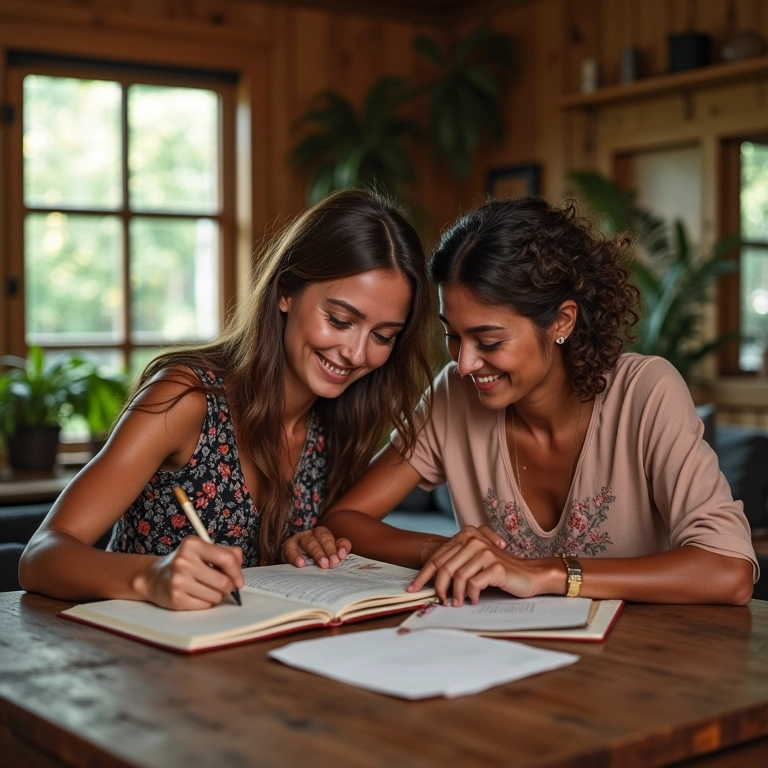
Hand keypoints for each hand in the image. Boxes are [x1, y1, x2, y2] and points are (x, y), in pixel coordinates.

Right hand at [136, 536, 243, 609]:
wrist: (154, 577)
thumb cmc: (184, 563)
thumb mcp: (202, 550)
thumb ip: (224, 551)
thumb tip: (240, 559)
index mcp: (193, 544)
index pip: (226, 558)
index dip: (237, 572)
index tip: (239, 580)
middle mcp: (183, 560)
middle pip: (223, 581)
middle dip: (228, 587)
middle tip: (223, 586)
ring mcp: (178, 580)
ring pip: (216, 595)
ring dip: (217, 595)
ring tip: (207, 588)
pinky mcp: (176, 598)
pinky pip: (205, 605)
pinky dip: (207, 602)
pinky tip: (197, 595)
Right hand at [281, 526, 350, 567]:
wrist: (291, 558)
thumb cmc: (312, 558)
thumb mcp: (325, 556)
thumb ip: (336, 555)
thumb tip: (342, 559)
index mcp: (323, 534)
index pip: (335, 539)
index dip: (340, 547)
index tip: (342, 557)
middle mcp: (312, 534)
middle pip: (323, 538)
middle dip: (330, 550)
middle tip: (334, 562)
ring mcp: (299, 539)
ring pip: (310, 542)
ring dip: (317, 553)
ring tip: (323, 564)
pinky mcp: (287, 547)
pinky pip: (291, 550)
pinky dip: (296, 557)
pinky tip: (301, 564)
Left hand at [408, 528, 556, 605]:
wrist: (530, 574)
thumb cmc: (500, 572)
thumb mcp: (476, 563)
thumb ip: (457, 565)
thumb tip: (433, 583)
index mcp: (466, 537)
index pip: (438, 558)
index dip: (423, 576)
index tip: (412, 589)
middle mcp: (473, 542)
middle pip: (444, 568)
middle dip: (438, 588)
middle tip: (439, 602)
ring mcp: (484, 553)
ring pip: (458, 577)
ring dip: (455, 595)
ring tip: (457, 604)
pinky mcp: (495, 567)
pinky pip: (474, 584)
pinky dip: (471, 595)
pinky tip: (474, 600)